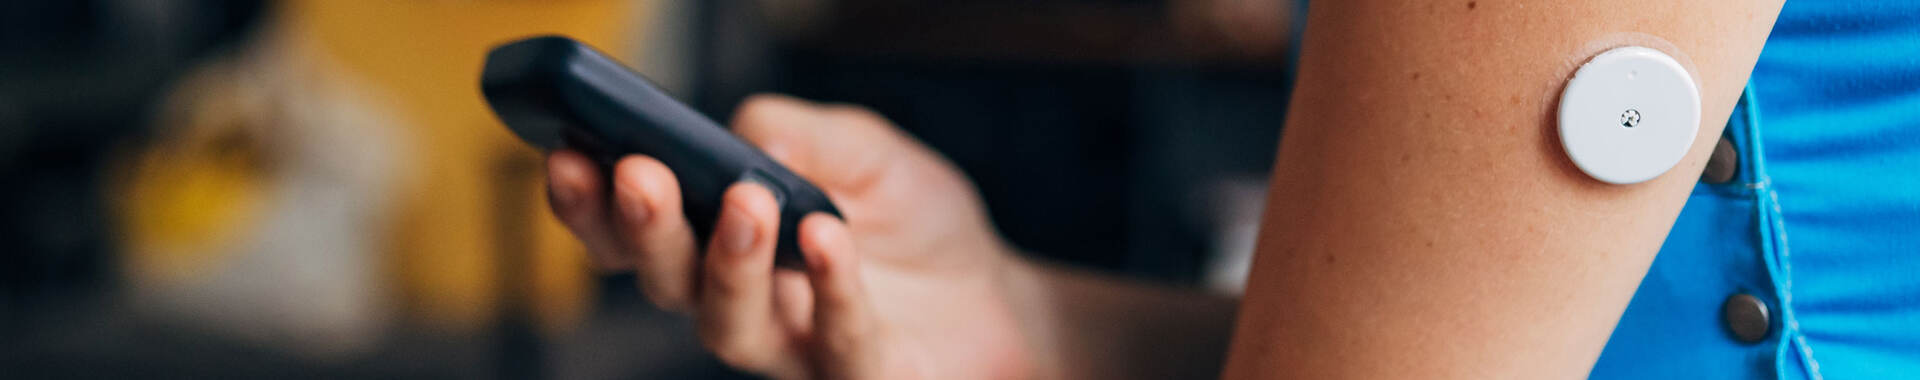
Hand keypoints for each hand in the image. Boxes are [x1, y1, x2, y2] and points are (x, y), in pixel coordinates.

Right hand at [545, 94, 1040, 378]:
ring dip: (727, 263)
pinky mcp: (858, 375)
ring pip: (729, 327)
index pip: (631, 230)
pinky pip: (836, 343)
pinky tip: (828, 239)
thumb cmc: (915, 225)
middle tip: (640, 175)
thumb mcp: (862, 148)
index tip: (567, 153)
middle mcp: (740, 301)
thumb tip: (748, 137)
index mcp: (717, 240)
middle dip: (643, 229)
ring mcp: (795, 348)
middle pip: (664, 281)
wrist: (1002, 294)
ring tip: (745, 201)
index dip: (590, 201)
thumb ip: (797, 132)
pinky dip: (831, 288)